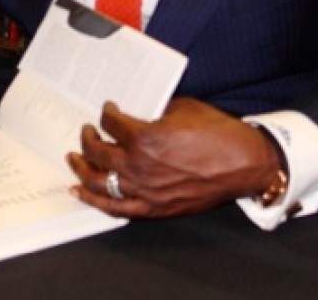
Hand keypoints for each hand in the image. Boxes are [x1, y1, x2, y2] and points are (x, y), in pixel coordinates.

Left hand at [67, 97, 281, 218]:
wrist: (243, 162)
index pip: (111, 122)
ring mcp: (144, 190)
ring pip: (99, 182)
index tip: (108, 110)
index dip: (107, 113)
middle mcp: (139, 165)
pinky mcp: (153, 209)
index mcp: (145, 137)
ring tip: (74, 159)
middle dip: (88, 137)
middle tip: (88, 131)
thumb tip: (141, 112)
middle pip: (97, 151)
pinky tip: (80, 192)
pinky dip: (93, 201)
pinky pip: (114, 208)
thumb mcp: (183, 108)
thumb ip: (155, 112)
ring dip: (81, 168)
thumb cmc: (218, 133)